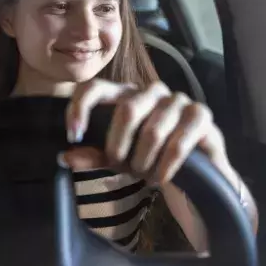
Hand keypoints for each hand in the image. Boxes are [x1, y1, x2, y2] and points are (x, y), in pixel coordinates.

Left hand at [62, 79, 233, 186]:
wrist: (195, 173)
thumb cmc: (150, 159)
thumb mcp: (118, 159)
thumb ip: (93, 156)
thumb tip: (64, 158)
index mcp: (125, 95)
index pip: (96, 87)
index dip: (80, 107)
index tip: (73, 136)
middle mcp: (151, 91)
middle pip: (126, 110)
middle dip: (119, 147)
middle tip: (120, 167)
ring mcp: (178, 100)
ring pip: (152, 131)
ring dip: (144, 162)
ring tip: (145, 176)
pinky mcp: (201, 115)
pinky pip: (178, 143)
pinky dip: (165, 167)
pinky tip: (161, 178)